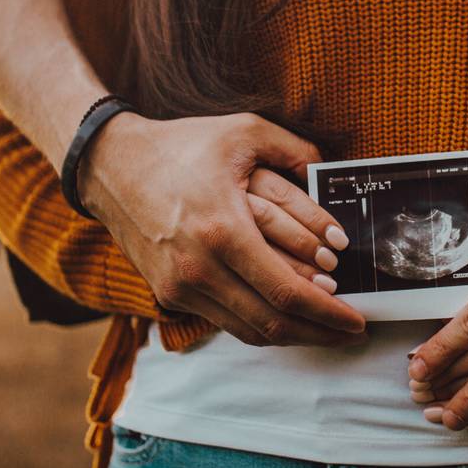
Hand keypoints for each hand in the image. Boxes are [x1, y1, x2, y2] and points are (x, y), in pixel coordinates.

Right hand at [80, 110, 365, 346]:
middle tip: (352, 331)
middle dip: (320, 333)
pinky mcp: (170, 295)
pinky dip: (262, 324)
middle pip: (272, 322)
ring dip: (293, 335)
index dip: (329, 313)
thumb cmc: (180, 146)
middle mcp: (199, 268)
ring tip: (326, 329)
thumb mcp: (243, 132)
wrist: (110, 166)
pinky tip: (287, 317)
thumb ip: (296, 150)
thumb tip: (334, 174)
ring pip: (250, 331)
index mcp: (222, 231)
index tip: (358, 319)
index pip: (286, 292)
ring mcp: (181, 287)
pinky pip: (227, 322)